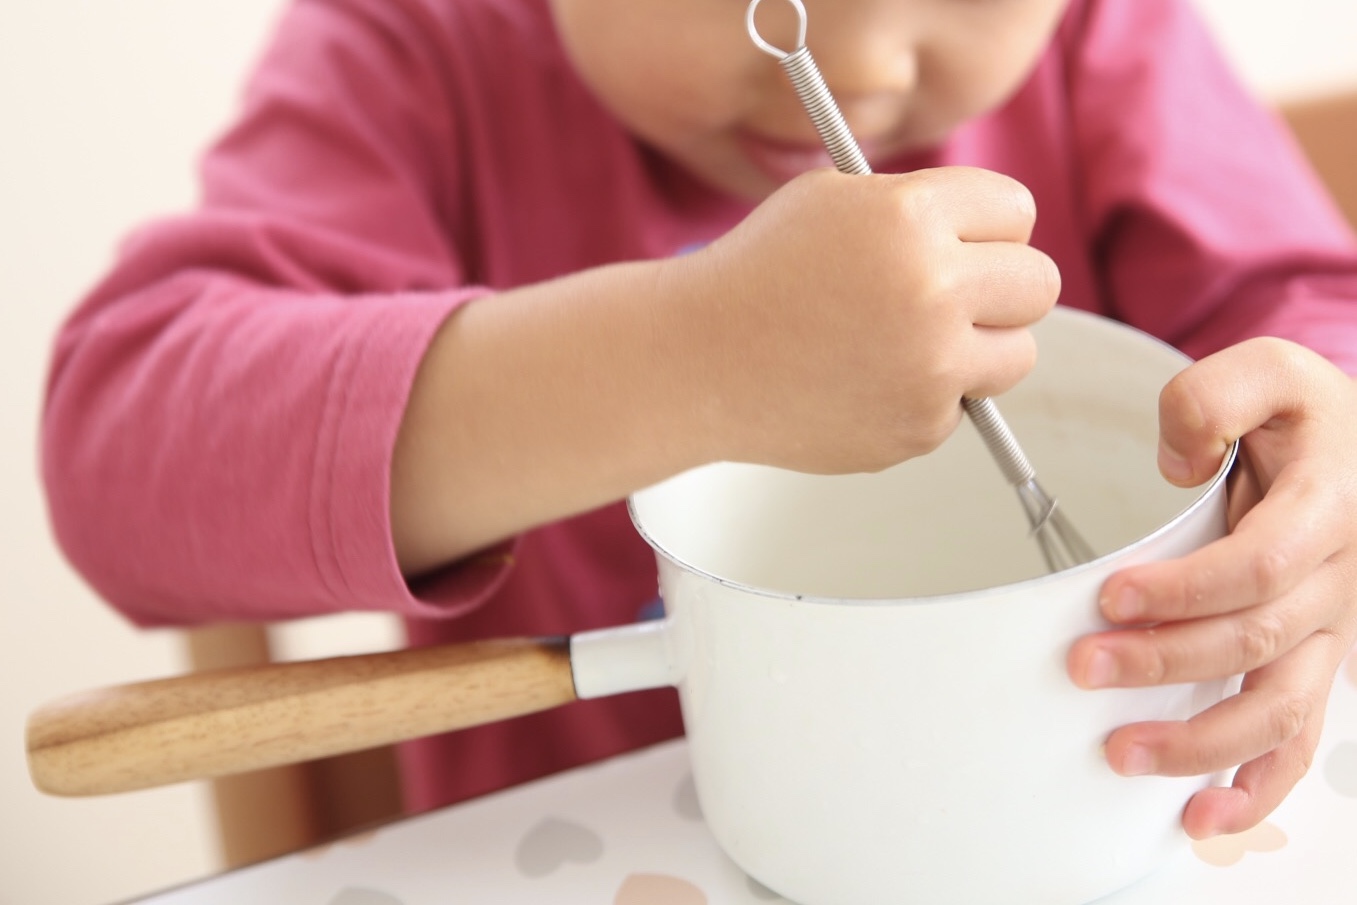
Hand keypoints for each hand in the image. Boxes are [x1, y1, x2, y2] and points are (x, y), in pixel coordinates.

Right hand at [671, 165, 1059, 473]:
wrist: (697, 360)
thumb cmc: (759, 271)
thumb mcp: (834, 200)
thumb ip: (918, 208)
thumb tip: (999, 241)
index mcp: (911, 217)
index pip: (1017, 211)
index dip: (988, 227)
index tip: (965, 243)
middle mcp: (932, 289)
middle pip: (1040, 284)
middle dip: (1004, 289)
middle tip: (957, 298)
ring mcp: (930, 366)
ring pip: (1017, 355)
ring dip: (979, 349)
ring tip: (911, 344)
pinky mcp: (918, 427)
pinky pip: (959, 406)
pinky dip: (924, 397)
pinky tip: (862, 382)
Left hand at [1067, 337, 1356, 837]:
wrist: (1355, 452)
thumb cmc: (1304, 418)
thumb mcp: (1267, 373)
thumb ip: (1215, 396)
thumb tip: (1177, 458)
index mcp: (1326, 510)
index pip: (1259, 567)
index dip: (1185, 590)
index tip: (1112, 598)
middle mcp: (1336, 582)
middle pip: (1255, 642)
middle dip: (1165, 662)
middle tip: (1084, 665)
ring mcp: (1329, 633)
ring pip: (1280, 709)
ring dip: (1201, 742)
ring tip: (1122, 753)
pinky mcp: (1314, 664)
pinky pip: (1298, 739)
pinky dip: (1256, 788)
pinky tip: (1205, 817)